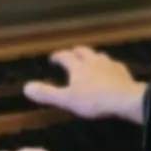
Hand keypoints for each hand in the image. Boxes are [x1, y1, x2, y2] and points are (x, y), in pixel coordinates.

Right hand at [25, 46, 145, 124]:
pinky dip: (107, 66)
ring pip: (98, 55)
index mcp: (78, 66)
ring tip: (89, 62)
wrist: (125, 99)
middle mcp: (93, 60)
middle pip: (82, 50)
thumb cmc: (93, 100)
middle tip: (70, 55)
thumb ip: (47, 93)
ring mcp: (109, 64)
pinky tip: (109, 71)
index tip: (52, 58)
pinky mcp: (122, 71)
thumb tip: (26, 87)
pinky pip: (113, 64)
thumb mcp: (66, 99)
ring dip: (92, 57)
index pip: (64, 56)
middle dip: (75, 52)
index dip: (57, 56)